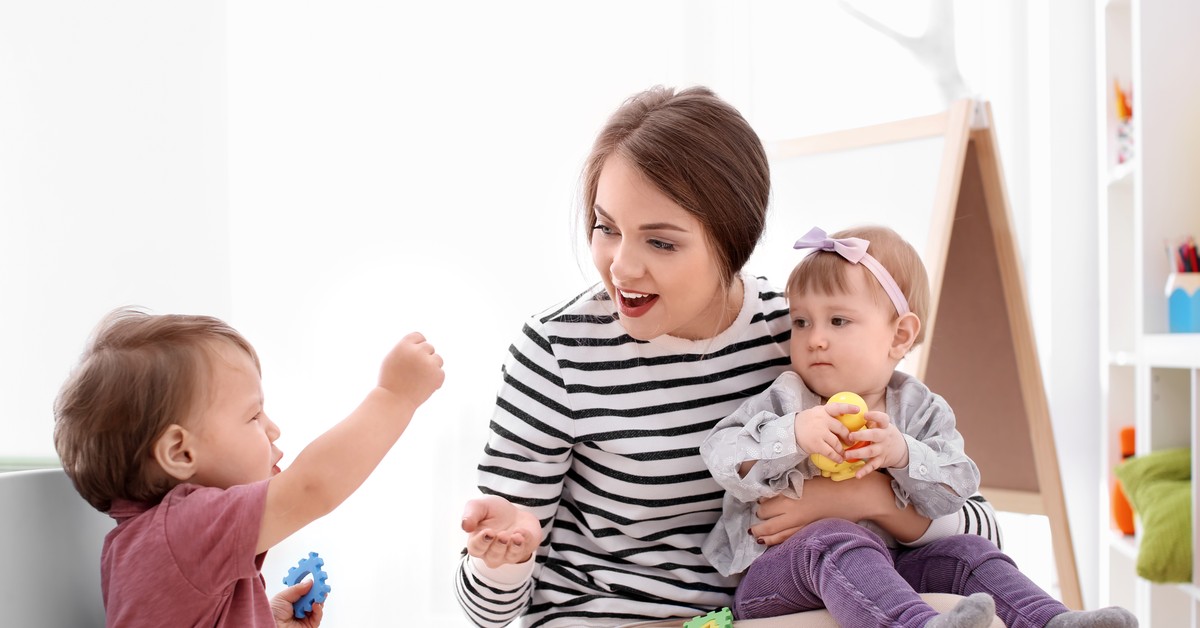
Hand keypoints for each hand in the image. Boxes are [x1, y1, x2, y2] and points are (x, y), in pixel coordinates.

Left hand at [270, 579, 324, 626]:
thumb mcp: (282, 597)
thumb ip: (296, 589)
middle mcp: (300, 608)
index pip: (305, 591)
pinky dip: (318, 609)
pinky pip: (318, 616)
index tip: (316, 579)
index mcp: (292, 601)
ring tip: (318, 594)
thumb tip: (309, 582)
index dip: (310, 585)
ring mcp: (305, 616)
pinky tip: (315, 604)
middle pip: (313, 597)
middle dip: (317, 591)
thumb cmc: (272, 614)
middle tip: (321, 585)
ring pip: (317, 605)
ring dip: (318, 599)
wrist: (271, 626)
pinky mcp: (310, 625)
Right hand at [378, 332, 444, 406]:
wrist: (394, 401)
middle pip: (429, 347)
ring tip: (419, 379)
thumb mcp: (392, 358)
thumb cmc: (390, 380)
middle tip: (414, 371)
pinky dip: (435, 379)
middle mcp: (417, 351)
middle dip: (424, 357)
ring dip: (432, 367)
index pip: (419, 336)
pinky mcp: (437, 375)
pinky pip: (441, 372)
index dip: (417, 345)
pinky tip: (423, 386)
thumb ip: (406, 348)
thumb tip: (421, 342)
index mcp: (404, 345)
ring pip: (438, 359)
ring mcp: (428, 363)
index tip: (414, 355)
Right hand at [462, 495, 542, 567]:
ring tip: (516, 536)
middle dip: (499, 547)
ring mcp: (510, 553)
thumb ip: (471, 514)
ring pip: (511, 557)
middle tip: (503, 534)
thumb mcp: (480, 506)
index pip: (476, 549)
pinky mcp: (525, 548)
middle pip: (493, 558)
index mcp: (478, 543)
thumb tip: (465, 526)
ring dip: (514, 548)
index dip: (482, 542)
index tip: (488, 531)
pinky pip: (526, 548)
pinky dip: (526, 540)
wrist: (514, 512)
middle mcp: (493, 552)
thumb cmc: (492, 512)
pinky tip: (523, 531)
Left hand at [749, 473, 893, 544]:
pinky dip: (776, 541)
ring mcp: (800, 524)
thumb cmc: (833, 484)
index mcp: (790, 494)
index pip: (765, 502)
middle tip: (756, 520)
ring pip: (774, 534)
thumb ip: (791, 488)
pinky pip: (788, 540)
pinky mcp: (809, 532)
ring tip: (756, 535)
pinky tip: (769, 542)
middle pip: (765, 519)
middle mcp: (792, 510)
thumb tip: (775, 492)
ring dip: (763, 534)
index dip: (761, 503)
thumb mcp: (807, 480)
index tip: (759, 503)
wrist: (854, 496)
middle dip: (759, 521)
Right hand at [793, 401, 858, 461]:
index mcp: (823, 411)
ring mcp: (819, 432)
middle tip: (850, 442)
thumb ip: (828, 414)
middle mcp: (822, 420)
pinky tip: (839, 459)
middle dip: (848, 437)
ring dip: (842, 449)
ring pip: (837, 442)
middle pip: (841, 429)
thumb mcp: (815, 413)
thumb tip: (845, 416)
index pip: (837, 408)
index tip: (858, 410)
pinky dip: (836, 457)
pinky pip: (830, 452)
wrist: (790, 432)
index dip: (848, 408)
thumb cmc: (806, 422)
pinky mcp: (816, 444)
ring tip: (843, 453)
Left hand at [847, 411, 908, 477]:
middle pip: (874, 435)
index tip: (865, 415)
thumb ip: (870, 421)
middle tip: (850, 436)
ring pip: (871, 451)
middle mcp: (884, 437)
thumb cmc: (884, 433)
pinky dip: (865, 471)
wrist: (901, 450)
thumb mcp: (881, 425)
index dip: (875, 416)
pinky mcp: (881, 460)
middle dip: (862, 436)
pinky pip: (872, 465)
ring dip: (858, 453)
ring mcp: (883, 449)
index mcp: (884, 426)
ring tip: (846, 455)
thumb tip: (851, 413)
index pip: (883, 419)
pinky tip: (857, 475)